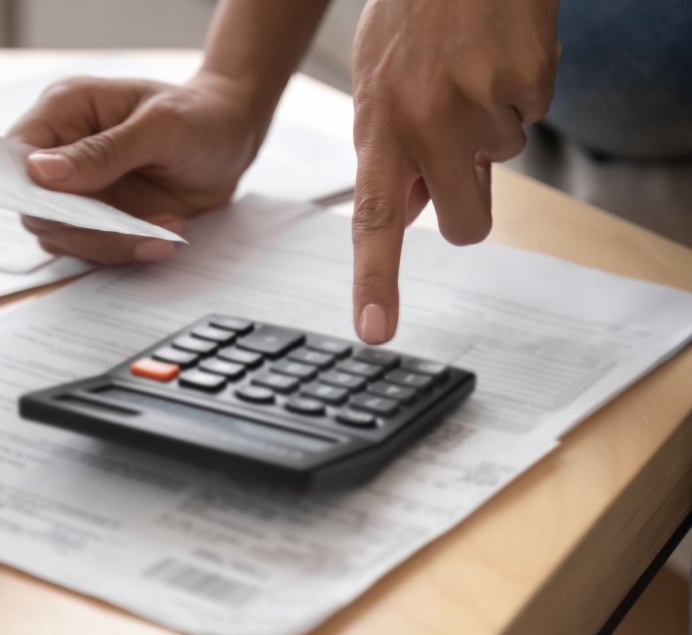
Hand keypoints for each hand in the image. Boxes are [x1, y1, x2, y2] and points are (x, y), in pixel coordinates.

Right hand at [8, 71, 262, 262]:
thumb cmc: (199, 117)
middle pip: (37, 207)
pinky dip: (131, 250)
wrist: (233, 140)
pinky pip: (97, 248)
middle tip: (133, 228)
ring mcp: (84, 189)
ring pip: (64, 237)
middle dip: (83, 228)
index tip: (64, 209)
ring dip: (112, 243)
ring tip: (164, 229)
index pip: (18, 156)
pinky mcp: (105, 217)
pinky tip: (167, 233)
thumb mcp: (159, 127)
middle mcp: (64, 153)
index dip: (29, 189)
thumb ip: (103, 151)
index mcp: (64, 112)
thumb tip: (41, 172)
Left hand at [350, 0, 559, 342]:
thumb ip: (390, 155)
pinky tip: (495, 56)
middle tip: (461, 157)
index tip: (376, 331)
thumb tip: (409, 214)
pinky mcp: (527, 82)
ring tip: (468, 73)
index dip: (376, 280)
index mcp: (380, 129)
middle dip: (470, 205)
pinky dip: (519, 95)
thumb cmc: (411, 23)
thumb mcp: (376, 88)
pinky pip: (534, 117)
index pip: (373, 221)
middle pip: (467, 224)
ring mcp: (480, 103)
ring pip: (505, 162)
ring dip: (491, 129)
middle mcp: (427, 123)